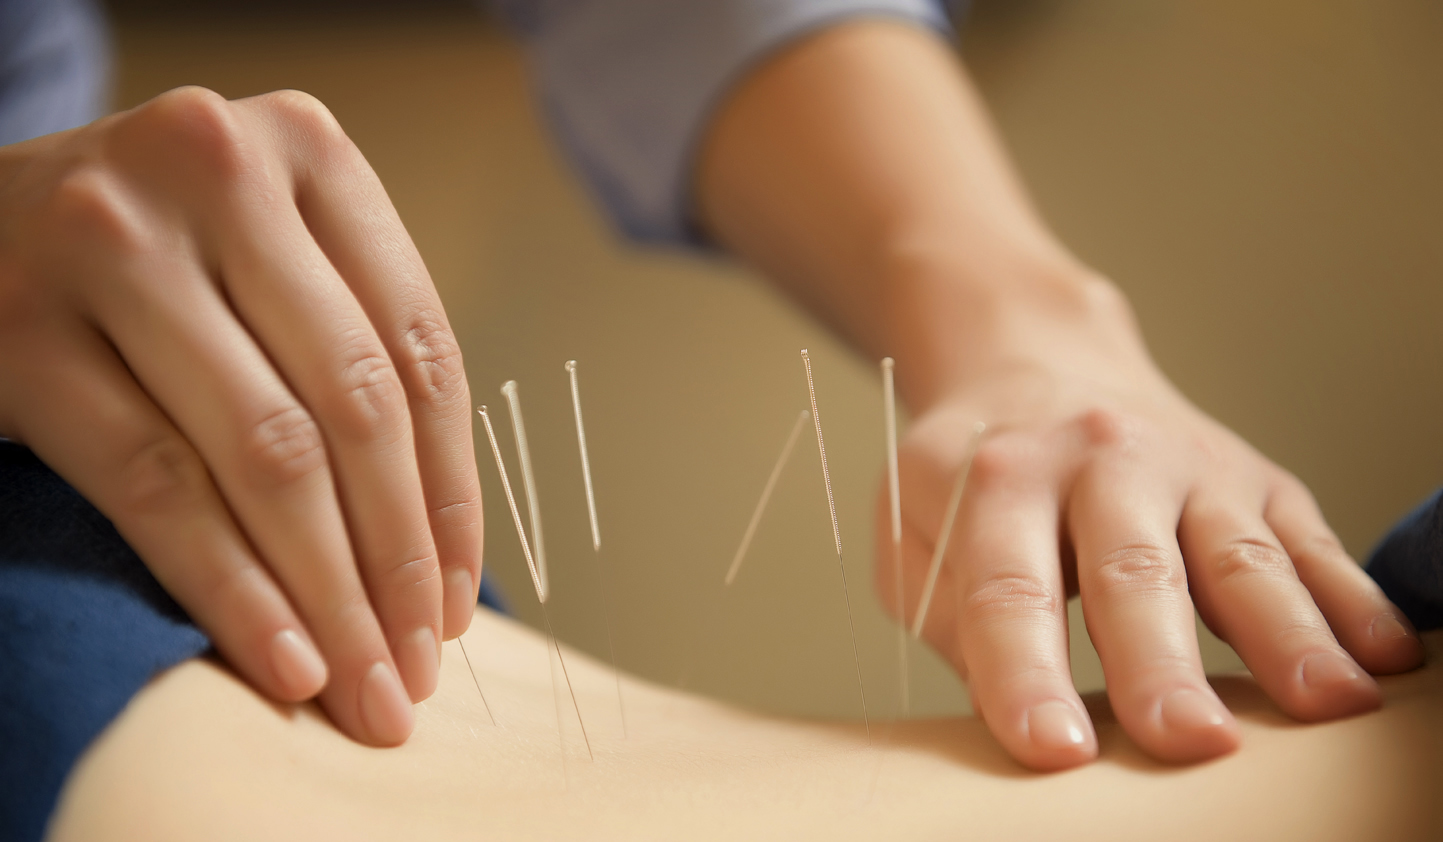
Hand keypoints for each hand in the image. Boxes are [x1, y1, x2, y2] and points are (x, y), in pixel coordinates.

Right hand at [0, 87, 483, 744]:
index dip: (449, 489)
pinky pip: (159, 486)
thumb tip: (435, 548)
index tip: (454, 600)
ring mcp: (110, 241)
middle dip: (397, 560)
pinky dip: (235, 588)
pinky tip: (285, 661)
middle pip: (354, 404)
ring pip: (267, 453)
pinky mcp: (21, 328)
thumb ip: (347, 344)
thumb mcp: (262, 255)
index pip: (418, 346)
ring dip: (330, 593)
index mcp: (306, 147)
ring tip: (366, 687)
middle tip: (415, 670)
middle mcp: (216, 167)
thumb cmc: (152, 261)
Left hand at [874, 276, 1423, 770]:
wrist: (1036, 361)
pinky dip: (1350, 598)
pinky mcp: (1255, 477)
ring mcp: (1187, 464)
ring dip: (1286, 633)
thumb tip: (1004, 693)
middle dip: (1160, 662)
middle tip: (1186, 741)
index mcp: (998, 476)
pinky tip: (1381, 654)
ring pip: (1240, 554)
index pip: (1008, 588)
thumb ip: (944, 606)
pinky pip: (1310, 541)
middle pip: (1133, 572)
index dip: (1025, 672)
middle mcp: (1099, 459)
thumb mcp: (910, 522)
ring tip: (1323, 703)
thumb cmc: (968, 470)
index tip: (1052, 748)